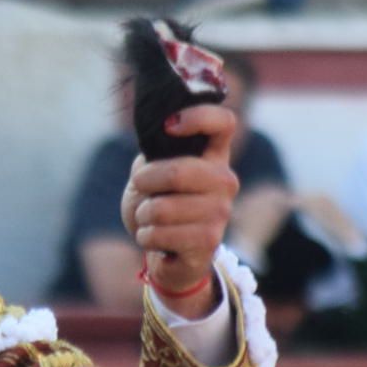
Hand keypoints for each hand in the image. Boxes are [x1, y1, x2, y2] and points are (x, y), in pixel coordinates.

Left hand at [120, 104, 240, 310]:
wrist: (165, 251)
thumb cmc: (159, 202)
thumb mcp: (153, 170)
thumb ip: (158, 151)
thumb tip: (158, 130)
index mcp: (214, 155)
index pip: (223, 122)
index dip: (198, 116)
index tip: (169, 125)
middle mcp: (225, 181)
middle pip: (178, 172)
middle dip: (145, 181)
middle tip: (141, 187)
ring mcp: (221, 213)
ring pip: (161, 208)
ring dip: (143, 214)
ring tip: (150, 218)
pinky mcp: (208, 243)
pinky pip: (160, 234)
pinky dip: (145, 236)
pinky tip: (155, 237)